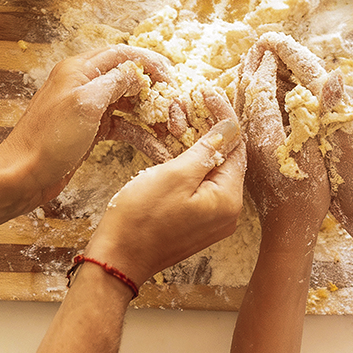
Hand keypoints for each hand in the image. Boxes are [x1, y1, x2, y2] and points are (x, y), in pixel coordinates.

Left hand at [0, 45, 176, 209]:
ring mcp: (88, 109)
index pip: (123, 55)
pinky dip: (139, 135)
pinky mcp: (91, 131)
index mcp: (80, 70)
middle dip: (154, 92)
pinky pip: (122, 127)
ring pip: (129, 104)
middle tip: (175, 109)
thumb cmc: (48, 139)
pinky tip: (157, 146)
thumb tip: (138, 72)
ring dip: (151, 116)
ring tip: (172, 130)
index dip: (150, 64)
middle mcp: (85, 84)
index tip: (171, 79)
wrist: (22, 177)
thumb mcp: (85, 104)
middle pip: (129, 79)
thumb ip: (114, 82)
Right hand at [81, 89, 245, 288]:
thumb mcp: (175, 174)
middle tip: (188, 104)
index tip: (206, 93)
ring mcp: (212, 218)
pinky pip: (199, 184)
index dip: (222, 116)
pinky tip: (172, 148)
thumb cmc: (141, 217)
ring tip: (177, 120)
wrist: (116, 259)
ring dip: (195, 144)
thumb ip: (207, 148)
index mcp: (228, 199)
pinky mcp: (195, 221)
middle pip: (225, 158)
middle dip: (208, 128)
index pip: (236, 146)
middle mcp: (228, 211)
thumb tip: (231, 126)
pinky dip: (188, 164)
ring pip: (211, 170)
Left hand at [239, 47, 329, 249]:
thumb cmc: (309, 196)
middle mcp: (251, 140)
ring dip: (243, 83)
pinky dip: (242, 103)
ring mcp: (247, 150)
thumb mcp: (318, 153)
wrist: (290, 231)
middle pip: (245, 95)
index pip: (261, 90)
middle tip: (255, 45)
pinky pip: (241, 122)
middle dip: (251, 69)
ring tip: (248, 63)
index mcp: (267, 134)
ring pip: (239, 108)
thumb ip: (318, 113)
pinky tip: (244, 99)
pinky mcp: (248, 159)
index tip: (271, 45)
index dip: (267, 66)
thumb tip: (333, 77)